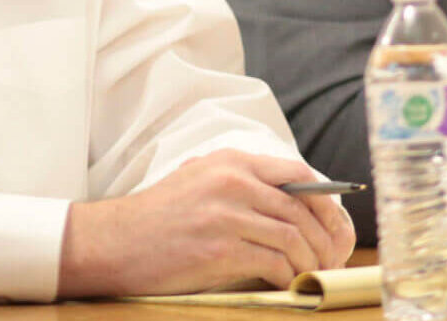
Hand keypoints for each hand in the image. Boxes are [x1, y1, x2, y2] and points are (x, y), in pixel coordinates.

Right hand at [56, 149, 355, 297]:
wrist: (112, 242)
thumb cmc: (158, 217)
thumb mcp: (201, 180)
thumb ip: (242, 183)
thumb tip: (290, 202)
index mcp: (232, 162)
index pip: (298, 175)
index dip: (325, 201)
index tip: (334, 224)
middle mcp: (233, 182)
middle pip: (302, 209)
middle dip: (325, 238)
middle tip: (332, 258)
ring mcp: (226, 215)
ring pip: (293, 237)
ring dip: (310, 261)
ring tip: (312, 274)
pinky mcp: (219, 250)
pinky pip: (273, 263)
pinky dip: (288, 277)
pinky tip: (287, 284)